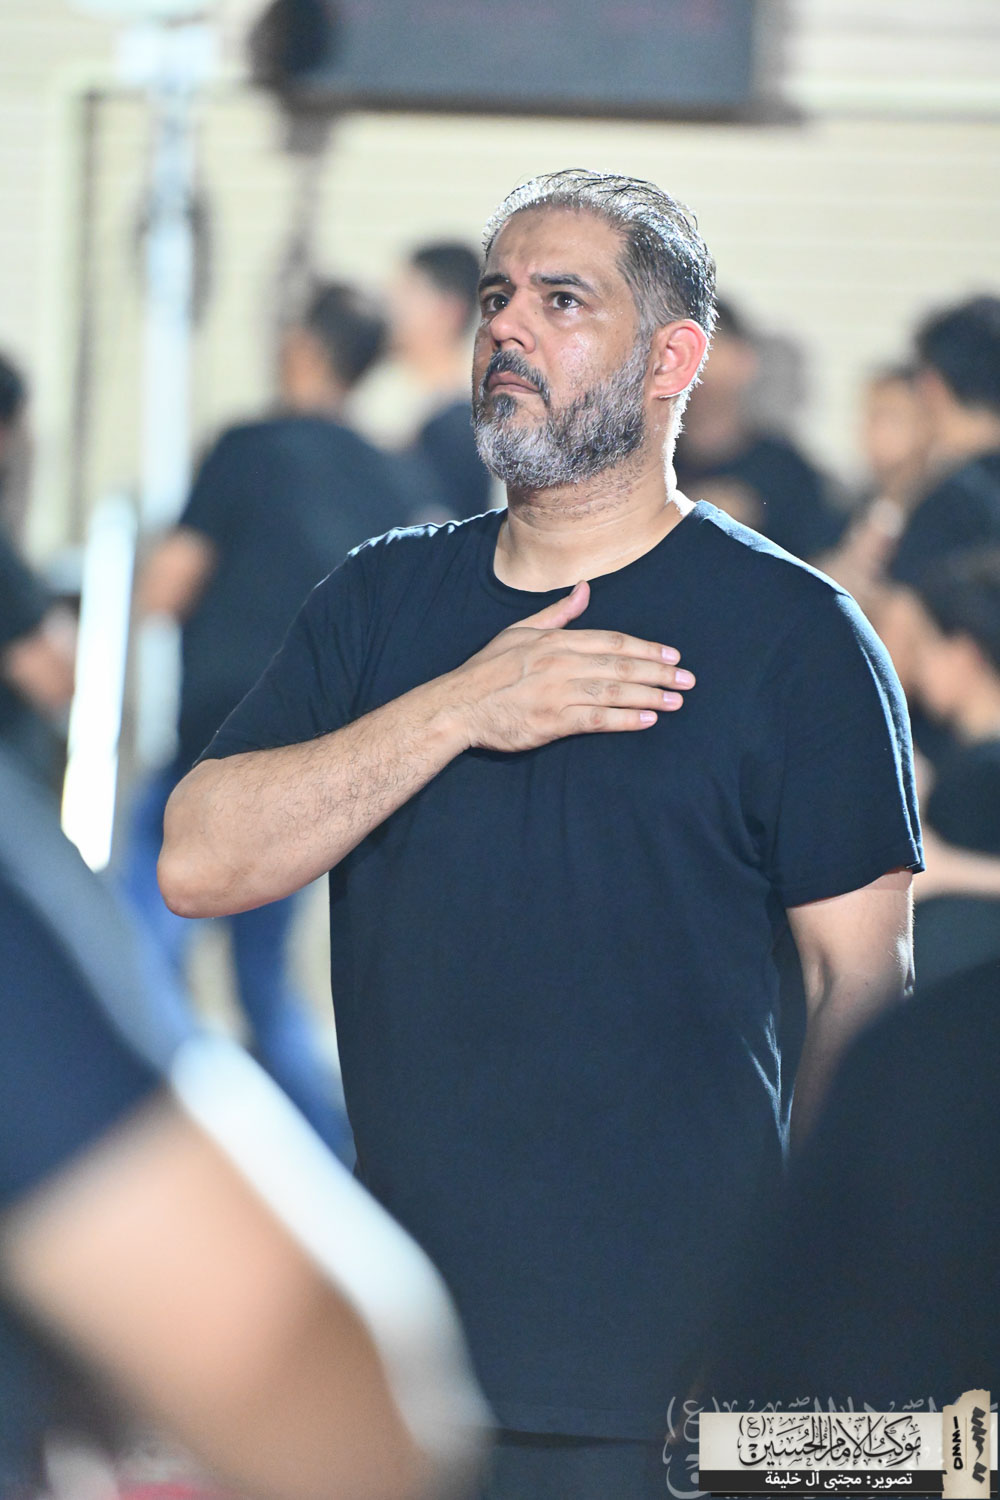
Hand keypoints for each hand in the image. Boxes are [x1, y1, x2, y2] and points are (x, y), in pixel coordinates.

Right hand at [448, 580, 694, 751]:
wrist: (458, 705)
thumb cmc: (487, 669)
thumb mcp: (520, 631)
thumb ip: (558, 613)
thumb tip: (585, 589)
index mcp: (556, 640)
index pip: (612, 642)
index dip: (646, 649)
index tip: (672, 656)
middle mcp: (561, 663)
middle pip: (620, 666)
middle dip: (658, 672)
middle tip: (687, 680)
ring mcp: (557, 693)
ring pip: (614, 692)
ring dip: (649, 696)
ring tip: (676, 701)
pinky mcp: (552, 722)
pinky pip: (596, 719)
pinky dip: (624, 719)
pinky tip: (647, 720)